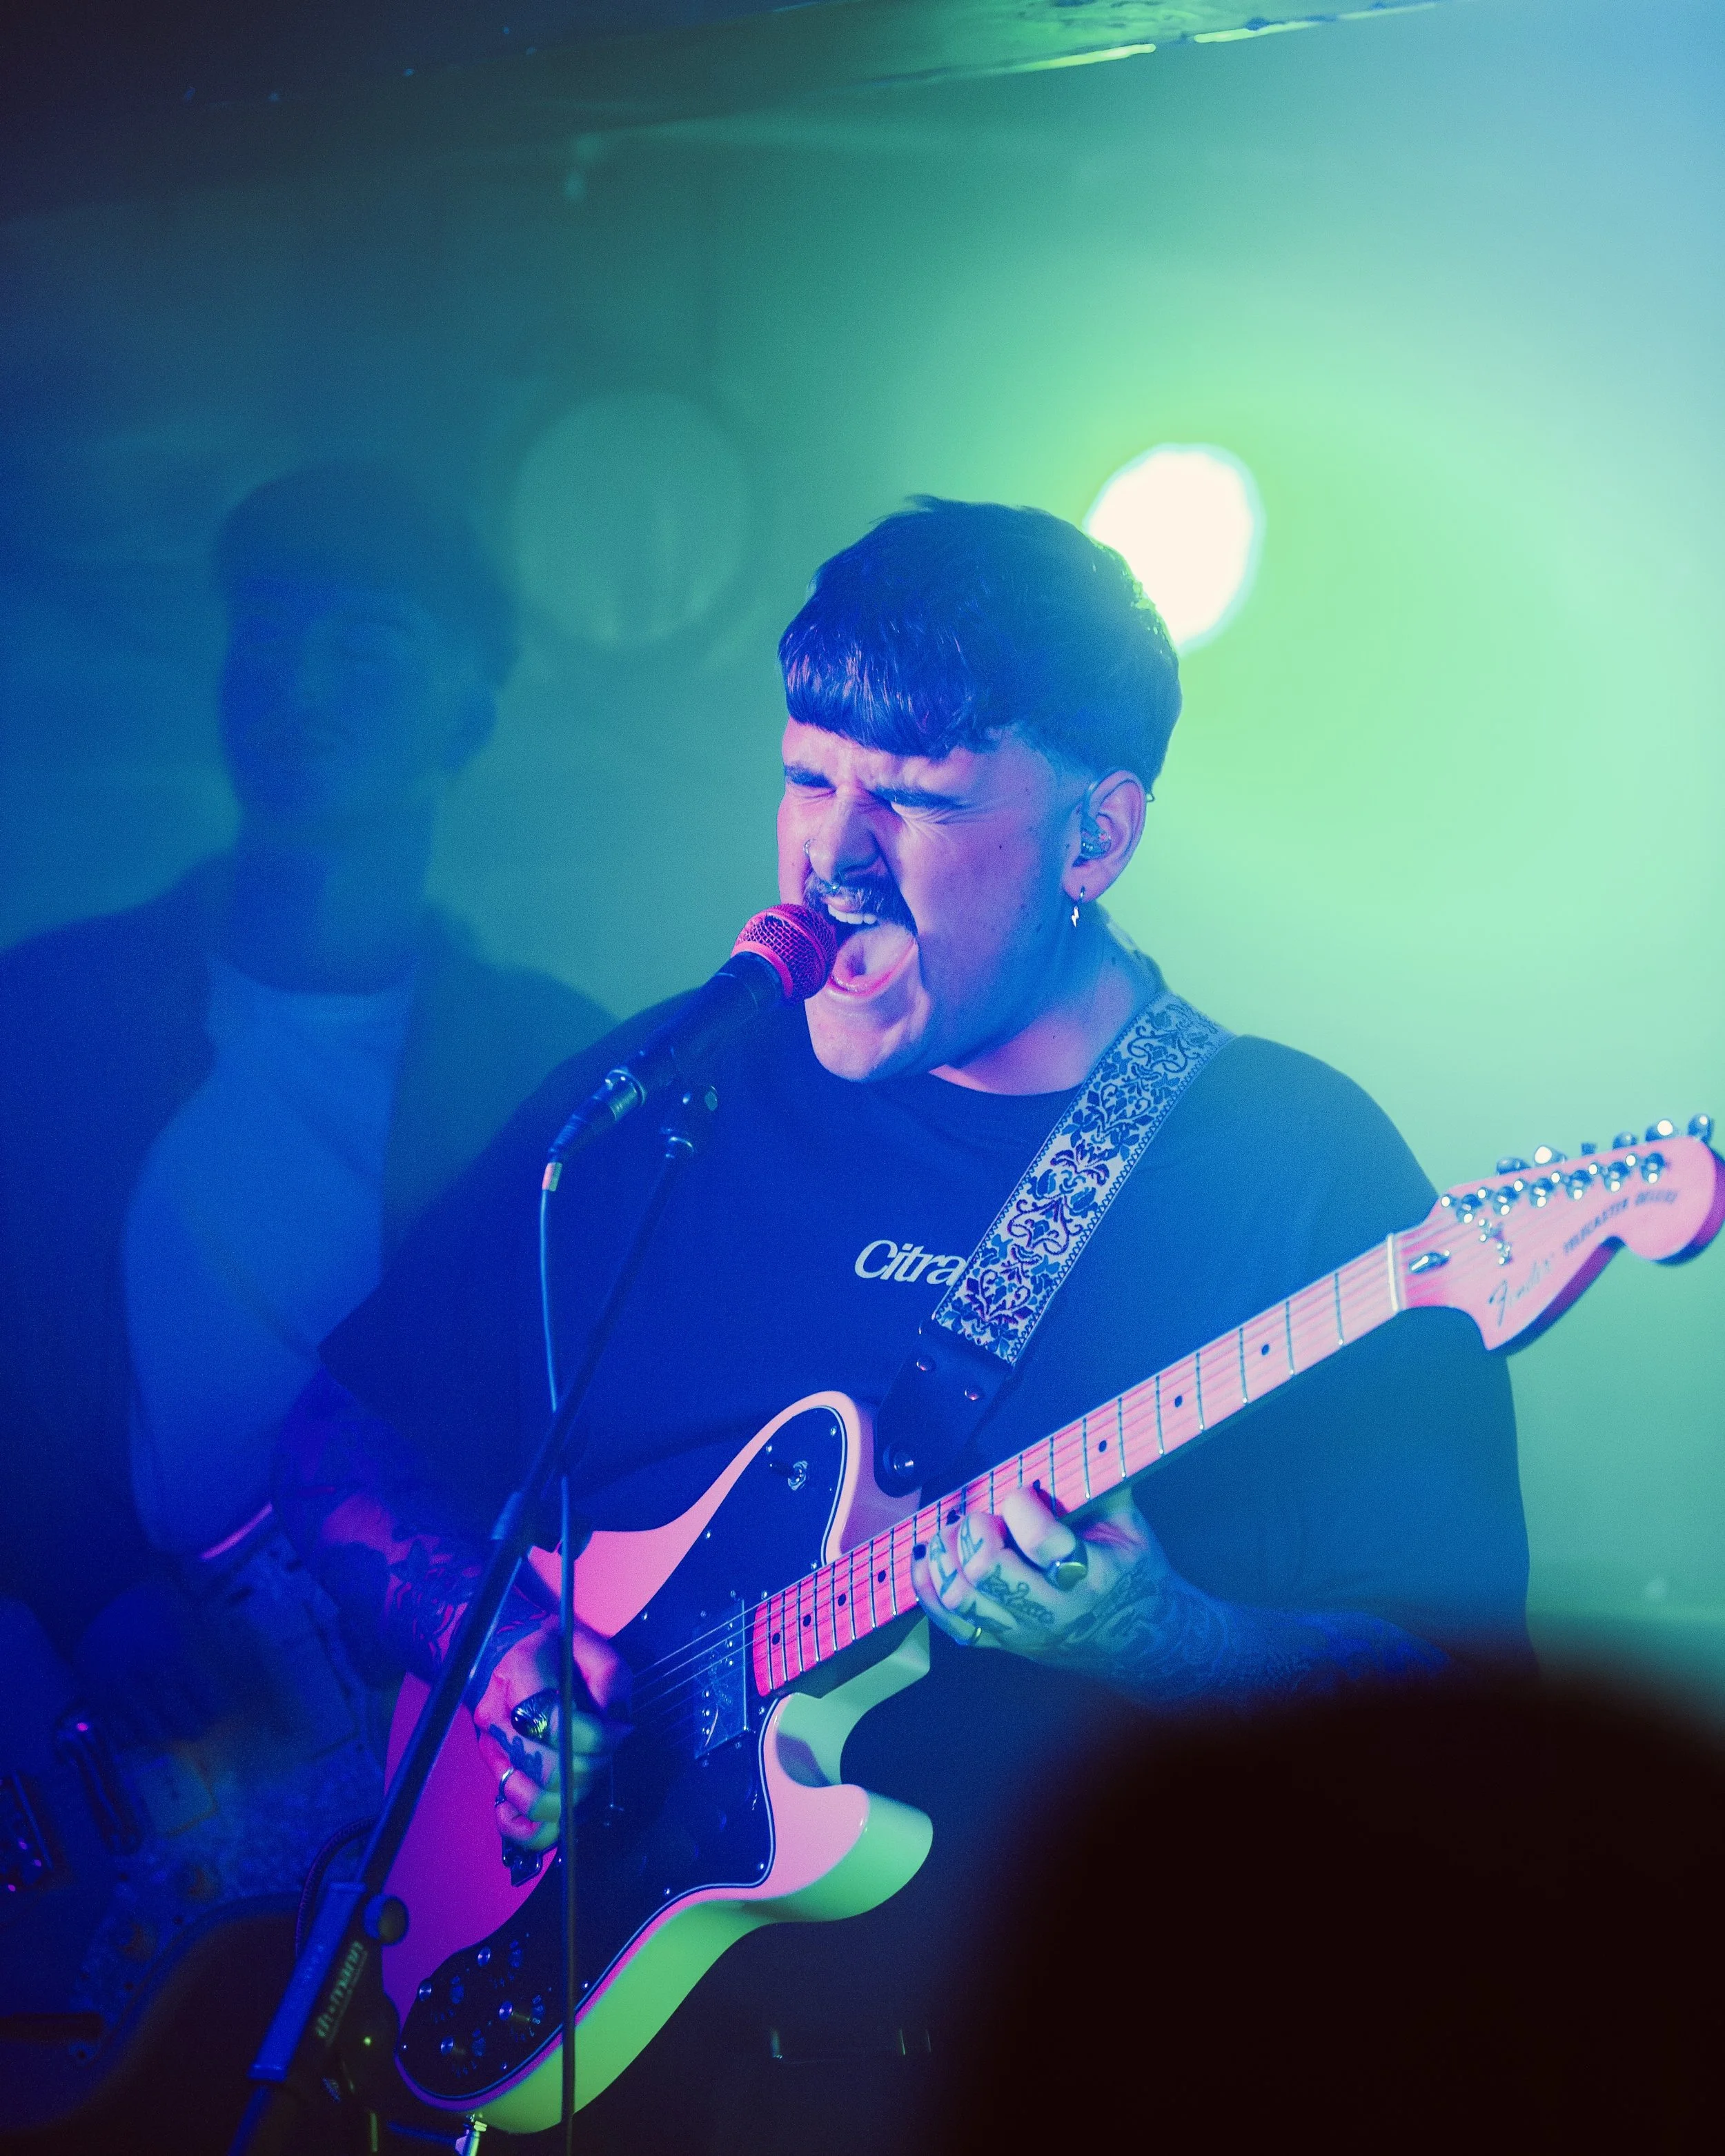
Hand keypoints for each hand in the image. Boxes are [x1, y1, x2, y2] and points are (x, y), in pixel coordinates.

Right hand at [73, 1575, 230, 1743]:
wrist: (98, 1601)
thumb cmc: (153, 1604)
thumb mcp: (189, 1618)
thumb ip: (205, 1646)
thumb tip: (233, 1663)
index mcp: (180, 1657)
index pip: (210, 1703)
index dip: (217, 1709)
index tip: (217, 1708)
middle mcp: (153, 1681)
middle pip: (186, 1726)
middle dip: (196, 1726)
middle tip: (197, 1721)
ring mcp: (125, 1694)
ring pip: (156, 1736)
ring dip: (168, 1734)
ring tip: (172, 1726)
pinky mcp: (100, 1702)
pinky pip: (123, 1736)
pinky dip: (137, 1736)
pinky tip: (144, 1726)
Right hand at [471, 1614, 629, 1854]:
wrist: (515, 1654)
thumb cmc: (558, 1651)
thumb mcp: (591, 1646)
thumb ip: (610, 1678)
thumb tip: (618, 1726)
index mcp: (519, 1673)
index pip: (552, 1721)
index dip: (594, 1737)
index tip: (619, 1732)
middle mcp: (498, 1715)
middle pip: (544, 1767)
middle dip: (589, 1769)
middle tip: (606, 1755)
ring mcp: (491, 1749)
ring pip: (530, 1797)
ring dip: (571, 1797)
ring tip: (587, 1774)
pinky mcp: (496, 1775)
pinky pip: (511, 1822)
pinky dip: (537, 1831)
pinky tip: (560, 1814)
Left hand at [910, 1482, 1166, 1675]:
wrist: (1143, 1639)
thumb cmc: (1133, 1572)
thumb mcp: (1130, 1524)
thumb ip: (1097, 1484)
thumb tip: (1075, 1436)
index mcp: (1090, 1575)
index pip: (1040, 1540)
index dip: (1020, 1505)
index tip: (1021, 1492)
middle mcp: (1053, 1610)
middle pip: (989, 1572)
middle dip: (974, 1532)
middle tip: (982, 1516)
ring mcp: (1023, 1632)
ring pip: (962, 1598)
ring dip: (946, 1555)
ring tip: (953, 1532)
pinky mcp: (1003, 1643)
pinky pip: (952, 1624)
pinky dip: (928, 1588)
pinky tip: (929, 1558)